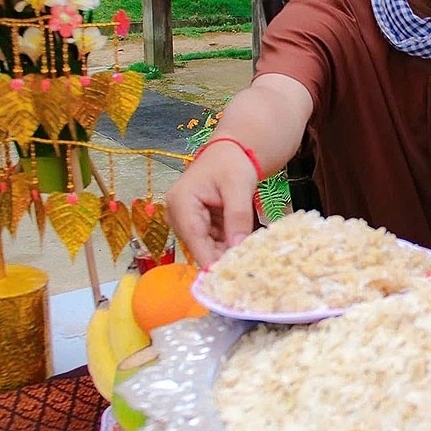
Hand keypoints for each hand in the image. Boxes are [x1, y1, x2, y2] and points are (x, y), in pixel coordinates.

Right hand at [165, 141, 258, 266]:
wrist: (230, 153)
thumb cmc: (231, 163)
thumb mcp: (238, 187)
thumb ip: (238, 216)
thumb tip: (238, 247)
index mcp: (181, 203)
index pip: (195, 240)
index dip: (211, 261)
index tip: (230, 277)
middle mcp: (178, 216)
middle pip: (201, 248)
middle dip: (224, 259)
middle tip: (250, 269)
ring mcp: (187, 222)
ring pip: (209, 248)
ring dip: (229, 253)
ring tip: (252, 258)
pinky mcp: (198, 226)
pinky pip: (214, 243)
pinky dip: (230, 245)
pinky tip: (247, 248)